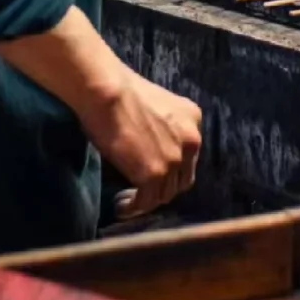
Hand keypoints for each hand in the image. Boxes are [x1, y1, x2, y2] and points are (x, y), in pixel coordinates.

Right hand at [0, 8, 202, 219]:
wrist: (107, 91)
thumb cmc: (120, 91)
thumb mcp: (156, 106)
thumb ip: (162, 128)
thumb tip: (150, 148)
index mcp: (192, 118)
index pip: (187, 155)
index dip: (171, 167)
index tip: (153, 173)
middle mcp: (191, 140)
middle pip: (182, 177)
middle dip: (163, 186)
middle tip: (141, 190)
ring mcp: (174, 159)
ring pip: (165, 193)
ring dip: (147, 199)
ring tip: (128, 200)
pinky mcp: (154, 175)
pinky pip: (146, 202)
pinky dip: (134, 208)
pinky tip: (122, 206)